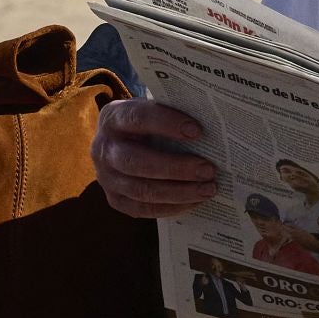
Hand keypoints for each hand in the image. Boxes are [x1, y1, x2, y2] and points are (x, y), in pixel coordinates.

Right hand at [90, 99, 217, 218]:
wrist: (123, 140)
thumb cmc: (150, 121)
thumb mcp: (156, 108)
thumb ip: (176, 111)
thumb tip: (215, 124)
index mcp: (114, 118)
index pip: (138, 118)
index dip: (166, 123)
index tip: (197, 130)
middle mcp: (104, 149)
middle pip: (136, 162)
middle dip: (176, 168)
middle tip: (209, 170)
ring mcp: (105, 177)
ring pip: (140, 190)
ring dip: (178, 192)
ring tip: (209, 189)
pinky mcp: (114, 199)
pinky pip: (141, 209)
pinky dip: (171, 207)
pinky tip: (194, 201)